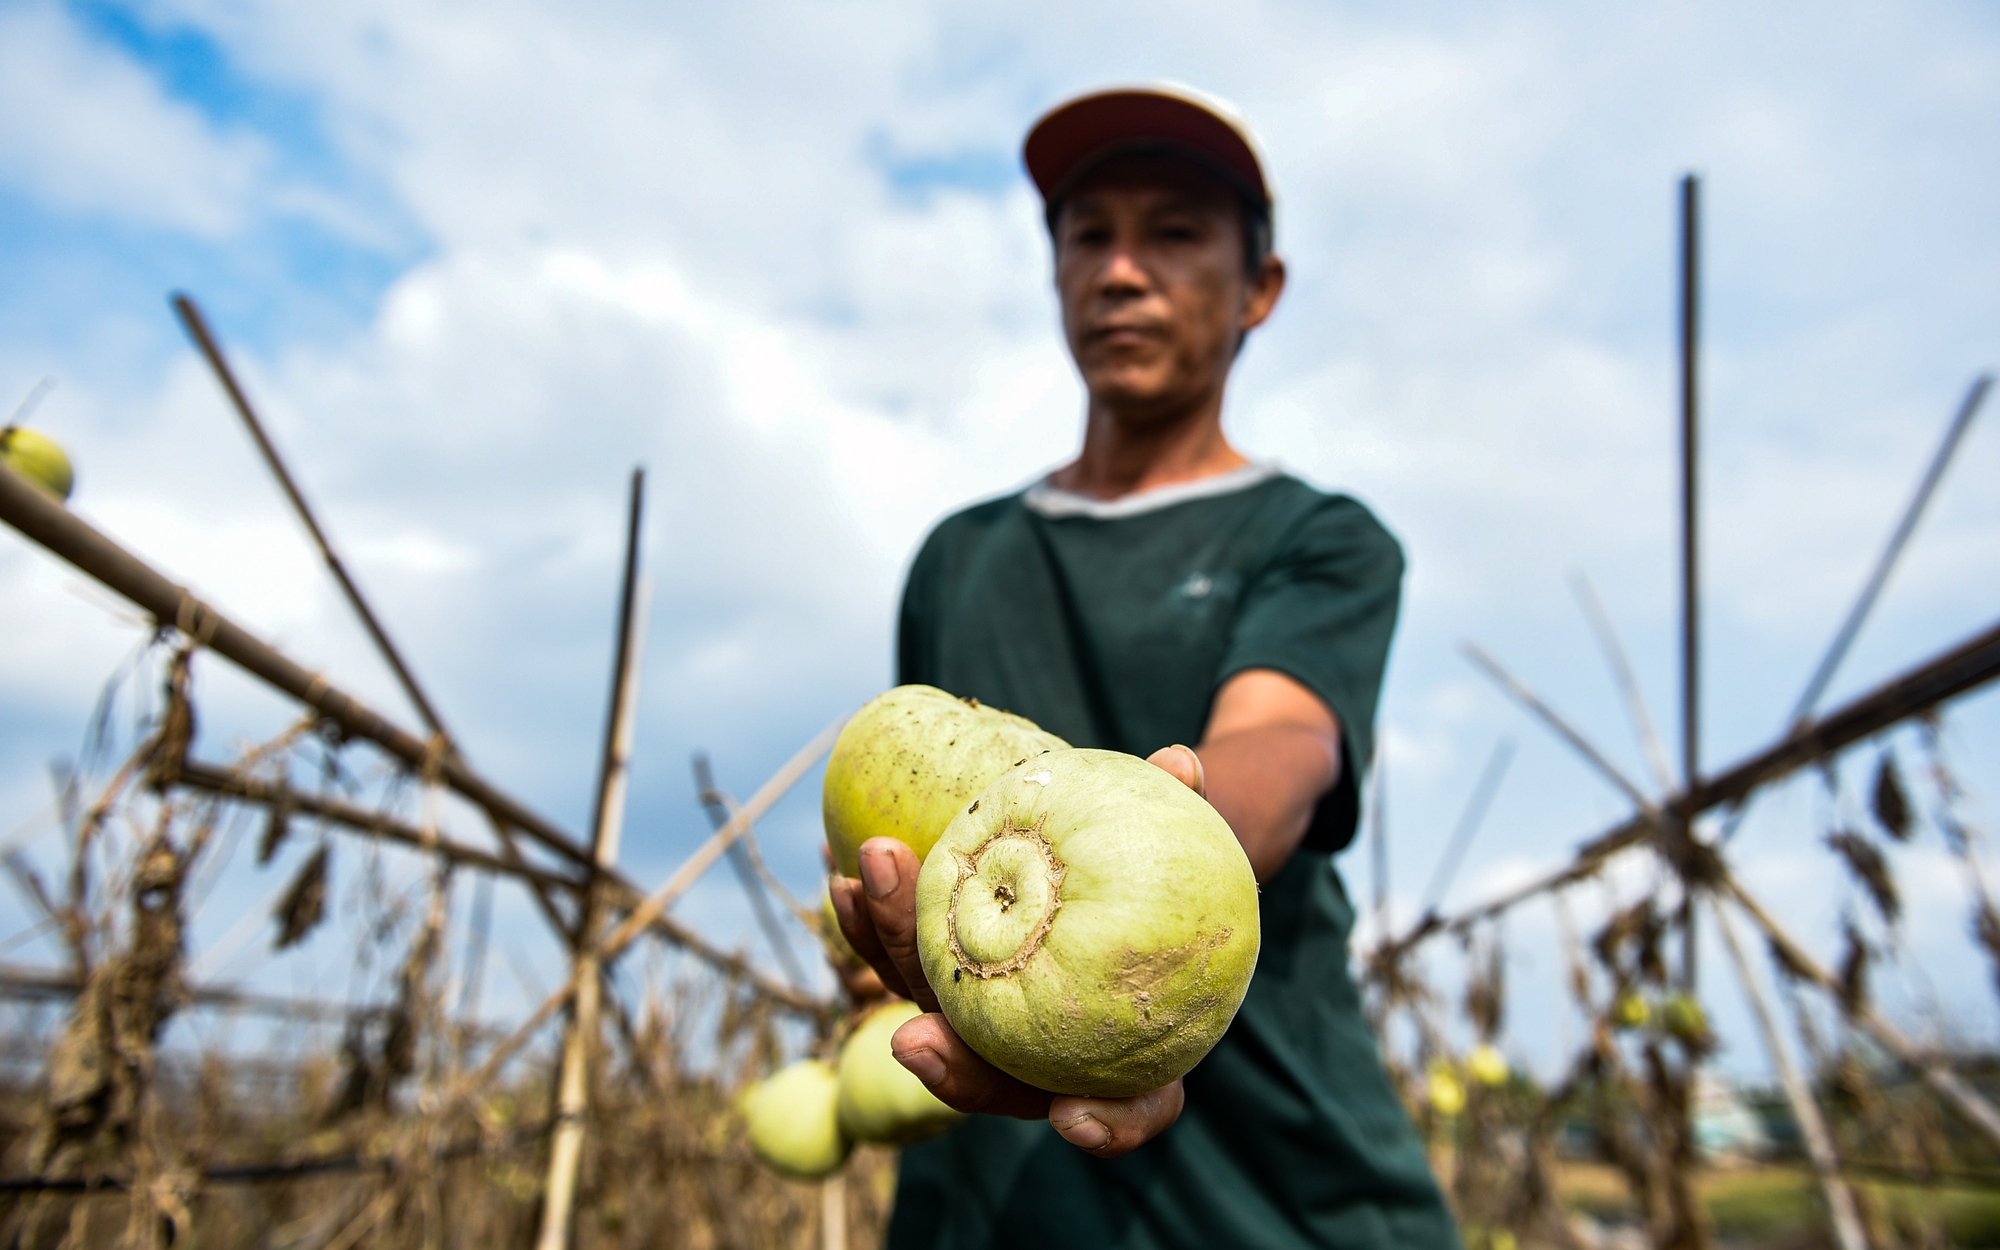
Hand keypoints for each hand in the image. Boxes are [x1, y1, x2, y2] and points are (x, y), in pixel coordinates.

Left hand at [829, 742, 1204, 1158]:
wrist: (1123, 867)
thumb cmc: (1167, 869)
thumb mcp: (1190, 843)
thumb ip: (1186, 808)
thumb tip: (1179, 761)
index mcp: (1133, 1052)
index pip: (1129, 1109)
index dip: (1110, 1125)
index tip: (1074, 1116)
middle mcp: (1051, 1053)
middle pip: (997, 1077)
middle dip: (952, 1063)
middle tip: (914, 1035)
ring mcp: (990, 1019)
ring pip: (934, 1016)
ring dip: (890, 963)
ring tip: (857, 898)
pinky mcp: (949, 977)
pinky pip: (906, 961)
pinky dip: (874, 928)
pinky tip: (844, 881)